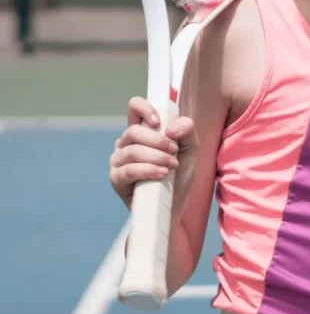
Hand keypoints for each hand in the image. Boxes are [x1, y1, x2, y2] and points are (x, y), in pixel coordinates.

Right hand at [109, 96, 198, 222]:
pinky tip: (162, 174)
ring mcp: (117, 161)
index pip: (134, 108)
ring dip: (157, 157)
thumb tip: (171, 128)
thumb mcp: (190, 150)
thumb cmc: (179, 175)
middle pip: (133, 131)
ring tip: (172, 166)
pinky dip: (148, 170)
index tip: (159, 122)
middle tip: (174, 152)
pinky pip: (128, 170)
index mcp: (141, 132)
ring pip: (132, 151)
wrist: (174, 205)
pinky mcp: (116, 179)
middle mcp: (125, 144)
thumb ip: (187, 132)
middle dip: (158, 141)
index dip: (144, 108)